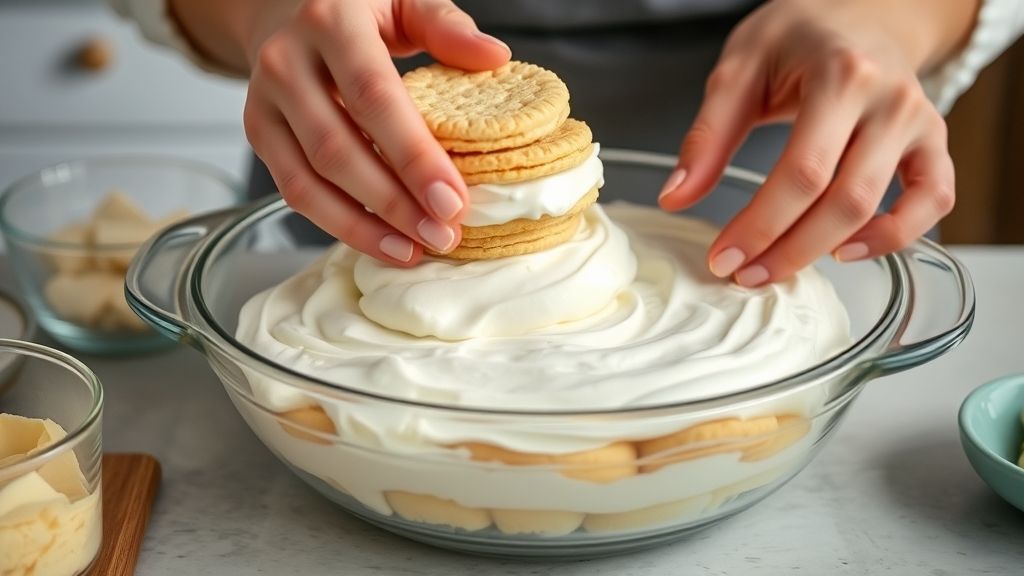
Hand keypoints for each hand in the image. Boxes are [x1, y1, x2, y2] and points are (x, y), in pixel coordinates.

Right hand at [234, 0, 509, 264]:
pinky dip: (340, 224)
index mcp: (331, 21)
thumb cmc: (359, 9)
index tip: (453, 199)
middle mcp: (287, 61)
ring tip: (415, 249)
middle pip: (337, 148)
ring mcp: (264, 101)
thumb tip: (495, 57)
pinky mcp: (258, 133)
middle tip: (443, 234)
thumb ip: (447, 26)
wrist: (284, 7)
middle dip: (394, 202)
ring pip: (308, 180)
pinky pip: (294, 192)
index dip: (412, 155)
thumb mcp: (404, 1)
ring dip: (364, 226)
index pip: (373, 97)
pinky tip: (382, 241)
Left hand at [659, 0, 976, 285]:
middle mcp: (890, 100)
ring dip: (823, 250)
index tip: (723, 257)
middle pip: (842, 200)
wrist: (857, 10)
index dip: (761, 225)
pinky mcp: (932, 142)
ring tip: (775, 267)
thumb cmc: (797, 36)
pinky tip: (848, 250)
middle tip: (744, 274)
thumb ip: (708, 135)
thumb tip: (676, 196)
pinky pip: (935, 200)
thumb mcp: (740, 67)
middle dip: (788, 249)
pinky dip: (898, 236)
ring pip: (877, 208)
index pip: (802, 172)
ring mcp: (918, 122)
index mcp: (842, 75)